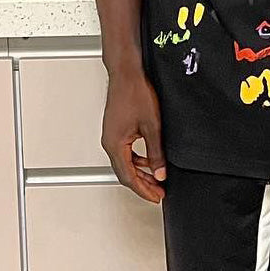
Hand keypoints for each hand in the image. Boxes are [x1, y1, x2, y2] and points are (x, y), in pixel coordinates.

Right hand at [102, 70, 166, 203]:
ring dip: (141, 174)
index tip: (155, 197)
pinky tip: (149, 161)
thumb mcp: (152, 126)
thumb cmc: (135, 93)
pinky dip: (137, 161)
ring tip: (156, 179)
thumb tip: (160, 172)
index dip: (144, 190)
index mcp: (115, 144)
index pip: (128, 177)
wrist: (127, 74)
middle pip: (125, 173)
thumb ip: (156, 153)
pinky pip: (125, 153)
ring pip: (125, 164)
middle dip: (143, 185)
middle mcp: (109, 142)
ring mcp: (111, 136)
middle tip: (158, 192)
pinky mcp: (115, 130)